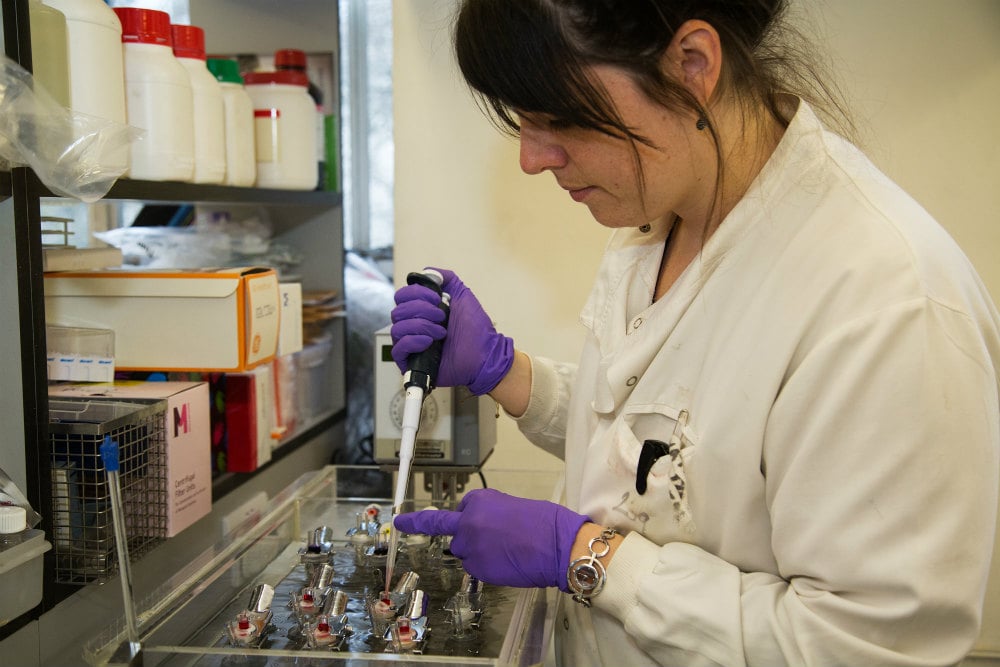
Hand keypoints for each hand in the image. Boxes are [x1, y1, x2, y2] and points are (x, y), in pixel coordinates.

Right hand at [390, 268, 513, 394]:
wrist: (485, 354)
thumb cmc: (476, 329)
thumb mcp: (463, 295)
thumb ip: (447, 278)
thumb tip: (427, 271)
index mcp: (421, 311)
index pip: (402, 297)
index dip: (416, 294)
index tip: (436, 298)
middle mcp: (413, 326)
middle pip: (398, 311)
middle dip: (421, 310)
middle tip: (442, 316)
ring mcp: (412, 345)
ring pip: (397, 328)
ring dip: (421, 326)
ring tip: (441, 331)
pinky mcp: (412, 362)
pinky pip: (398, 349)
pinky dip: (413, 341)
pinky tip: (429, 341)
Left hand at [393, 488, 588, 591]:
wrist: (558, 545)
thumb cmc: (545, 523)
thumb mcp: (513, 507)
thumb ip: (490, 514)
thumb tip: (484, 527)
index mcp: (478, 500)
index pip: (459, 510)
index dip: (465, 519)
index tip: (400, 522)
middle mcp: (467, 521)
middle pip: (455, 534)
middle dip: (470, 539)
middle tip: (497, 542)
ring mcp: (469, 546)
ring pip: (464, 554)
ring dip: (479, 554)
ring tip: (510, 553)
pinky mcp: (477, 568)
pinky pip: (476, 569)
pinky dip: (488, 569)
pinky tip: (509, 565)